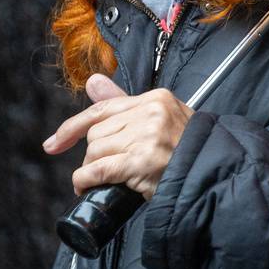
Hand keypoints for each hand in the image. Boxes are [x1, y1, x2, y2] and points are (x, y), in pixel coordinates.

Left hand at [43, 73, 192, 198]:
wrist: (214, 175)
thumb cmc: (187, 152)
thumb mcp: (160, 120)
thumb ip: (124, 103)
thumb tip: (92, 82)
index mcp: (155, 98)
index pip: (103, 107)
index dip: (72, 127)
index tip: (53, 143)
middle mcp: (151, 113)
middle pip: (97, 132)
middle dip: (93, 154)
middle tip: (105, 169)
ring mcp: (147, 137)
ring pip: (95, 150)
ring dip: (92, 169)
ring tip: (106, 179)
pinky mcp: (142, 161)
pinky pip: (99, 169)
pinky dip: (86, 180)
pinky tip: (86, 186)